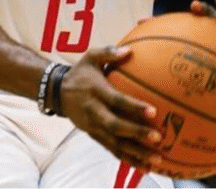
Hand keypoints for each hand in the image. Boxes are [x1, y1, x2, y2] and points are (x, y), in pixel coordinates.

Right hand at [58, 45, 162, 171]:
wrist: (58, 92)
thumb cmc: (81, 72)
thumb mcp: (91, 56)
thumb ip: (109, 53)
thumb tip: (129, 50)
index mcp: (96, 92)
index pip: (117, 101)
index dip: (134, 107)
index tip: (153, 111)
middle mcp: (94, 112)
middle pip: (117, 127)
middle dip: (137, 134)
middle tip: (158, 138)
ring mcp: (94, 127)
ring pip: (115, 144)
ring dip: (136, 153)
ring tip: (157, 159)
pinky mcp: (95, 136)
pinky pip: (112, 151)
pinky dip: (129, 159)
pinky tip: (146, 166)